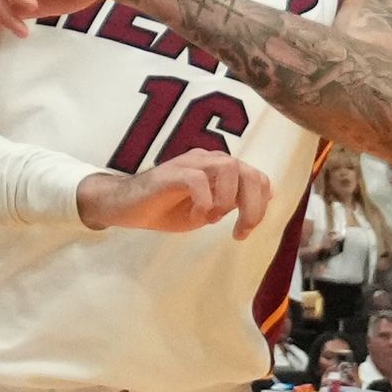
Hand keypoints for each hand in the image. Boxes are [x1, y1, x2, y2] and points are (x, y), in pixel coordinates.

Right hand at [77, 149, 269, 235]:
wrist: (126, 207)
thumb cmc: (166, 209)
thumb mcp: (208, 210)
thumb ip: (232, 202)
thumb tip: (265, 198)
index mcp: (218, 168)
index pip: (256, 176)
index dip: (260, 204)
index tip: (246, 230)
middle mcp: (207, 159)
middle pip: (247, 171)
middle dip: (252, 207)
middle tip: (240, 232)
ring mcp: (188, 163)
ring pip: (227, 167)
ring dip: (227, 200)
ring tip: (212, 219)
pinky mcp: (170, 173)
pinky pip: (197, 180)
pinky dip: (203, 203)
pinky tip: (195, 217)